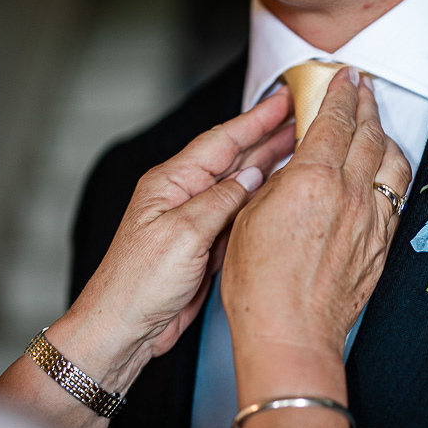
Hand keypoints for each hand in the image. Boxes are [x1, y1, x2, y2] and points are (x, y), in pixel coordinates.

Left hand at [60, 89, 294, 390]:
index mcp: (171, 183)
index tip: (284, 99)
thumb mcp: (183, 235)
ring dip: (269, 167)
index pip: (221, 141)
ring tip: (300, 148)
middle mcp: (183, 197)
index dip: (256, 120)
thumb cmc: (137, 284)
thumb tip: (253, 176)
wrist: (124, 328)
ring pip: (240, 187)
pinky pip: (239, 217)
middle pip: (233, 158)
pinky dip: (261, 203)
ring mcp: (194, 222)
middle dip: (268, 137)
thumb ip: (221, 201)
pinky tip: (280, 195)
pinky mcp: (204, 248)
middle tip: (303, 118)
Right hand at [222, 68, 409, 366]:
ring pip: (392, 163)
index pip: (335, 121)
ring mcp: (371, 220)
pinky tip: (385, 174)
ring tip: (378, 125)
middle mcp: (350, 195)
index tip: (345, 77)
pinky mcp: (380, 245)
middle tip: (364, 88)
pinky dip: (392, 176)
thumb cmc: (260, 286)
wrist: (291, 334)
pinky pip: (396, 198)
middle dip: (367, 104)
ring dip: (386, 136)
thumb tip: (293, 170)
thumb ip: (277, 185)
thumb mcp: (249, 219)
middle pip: (369, 134)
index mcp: (313, 180)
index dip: (342, 93)